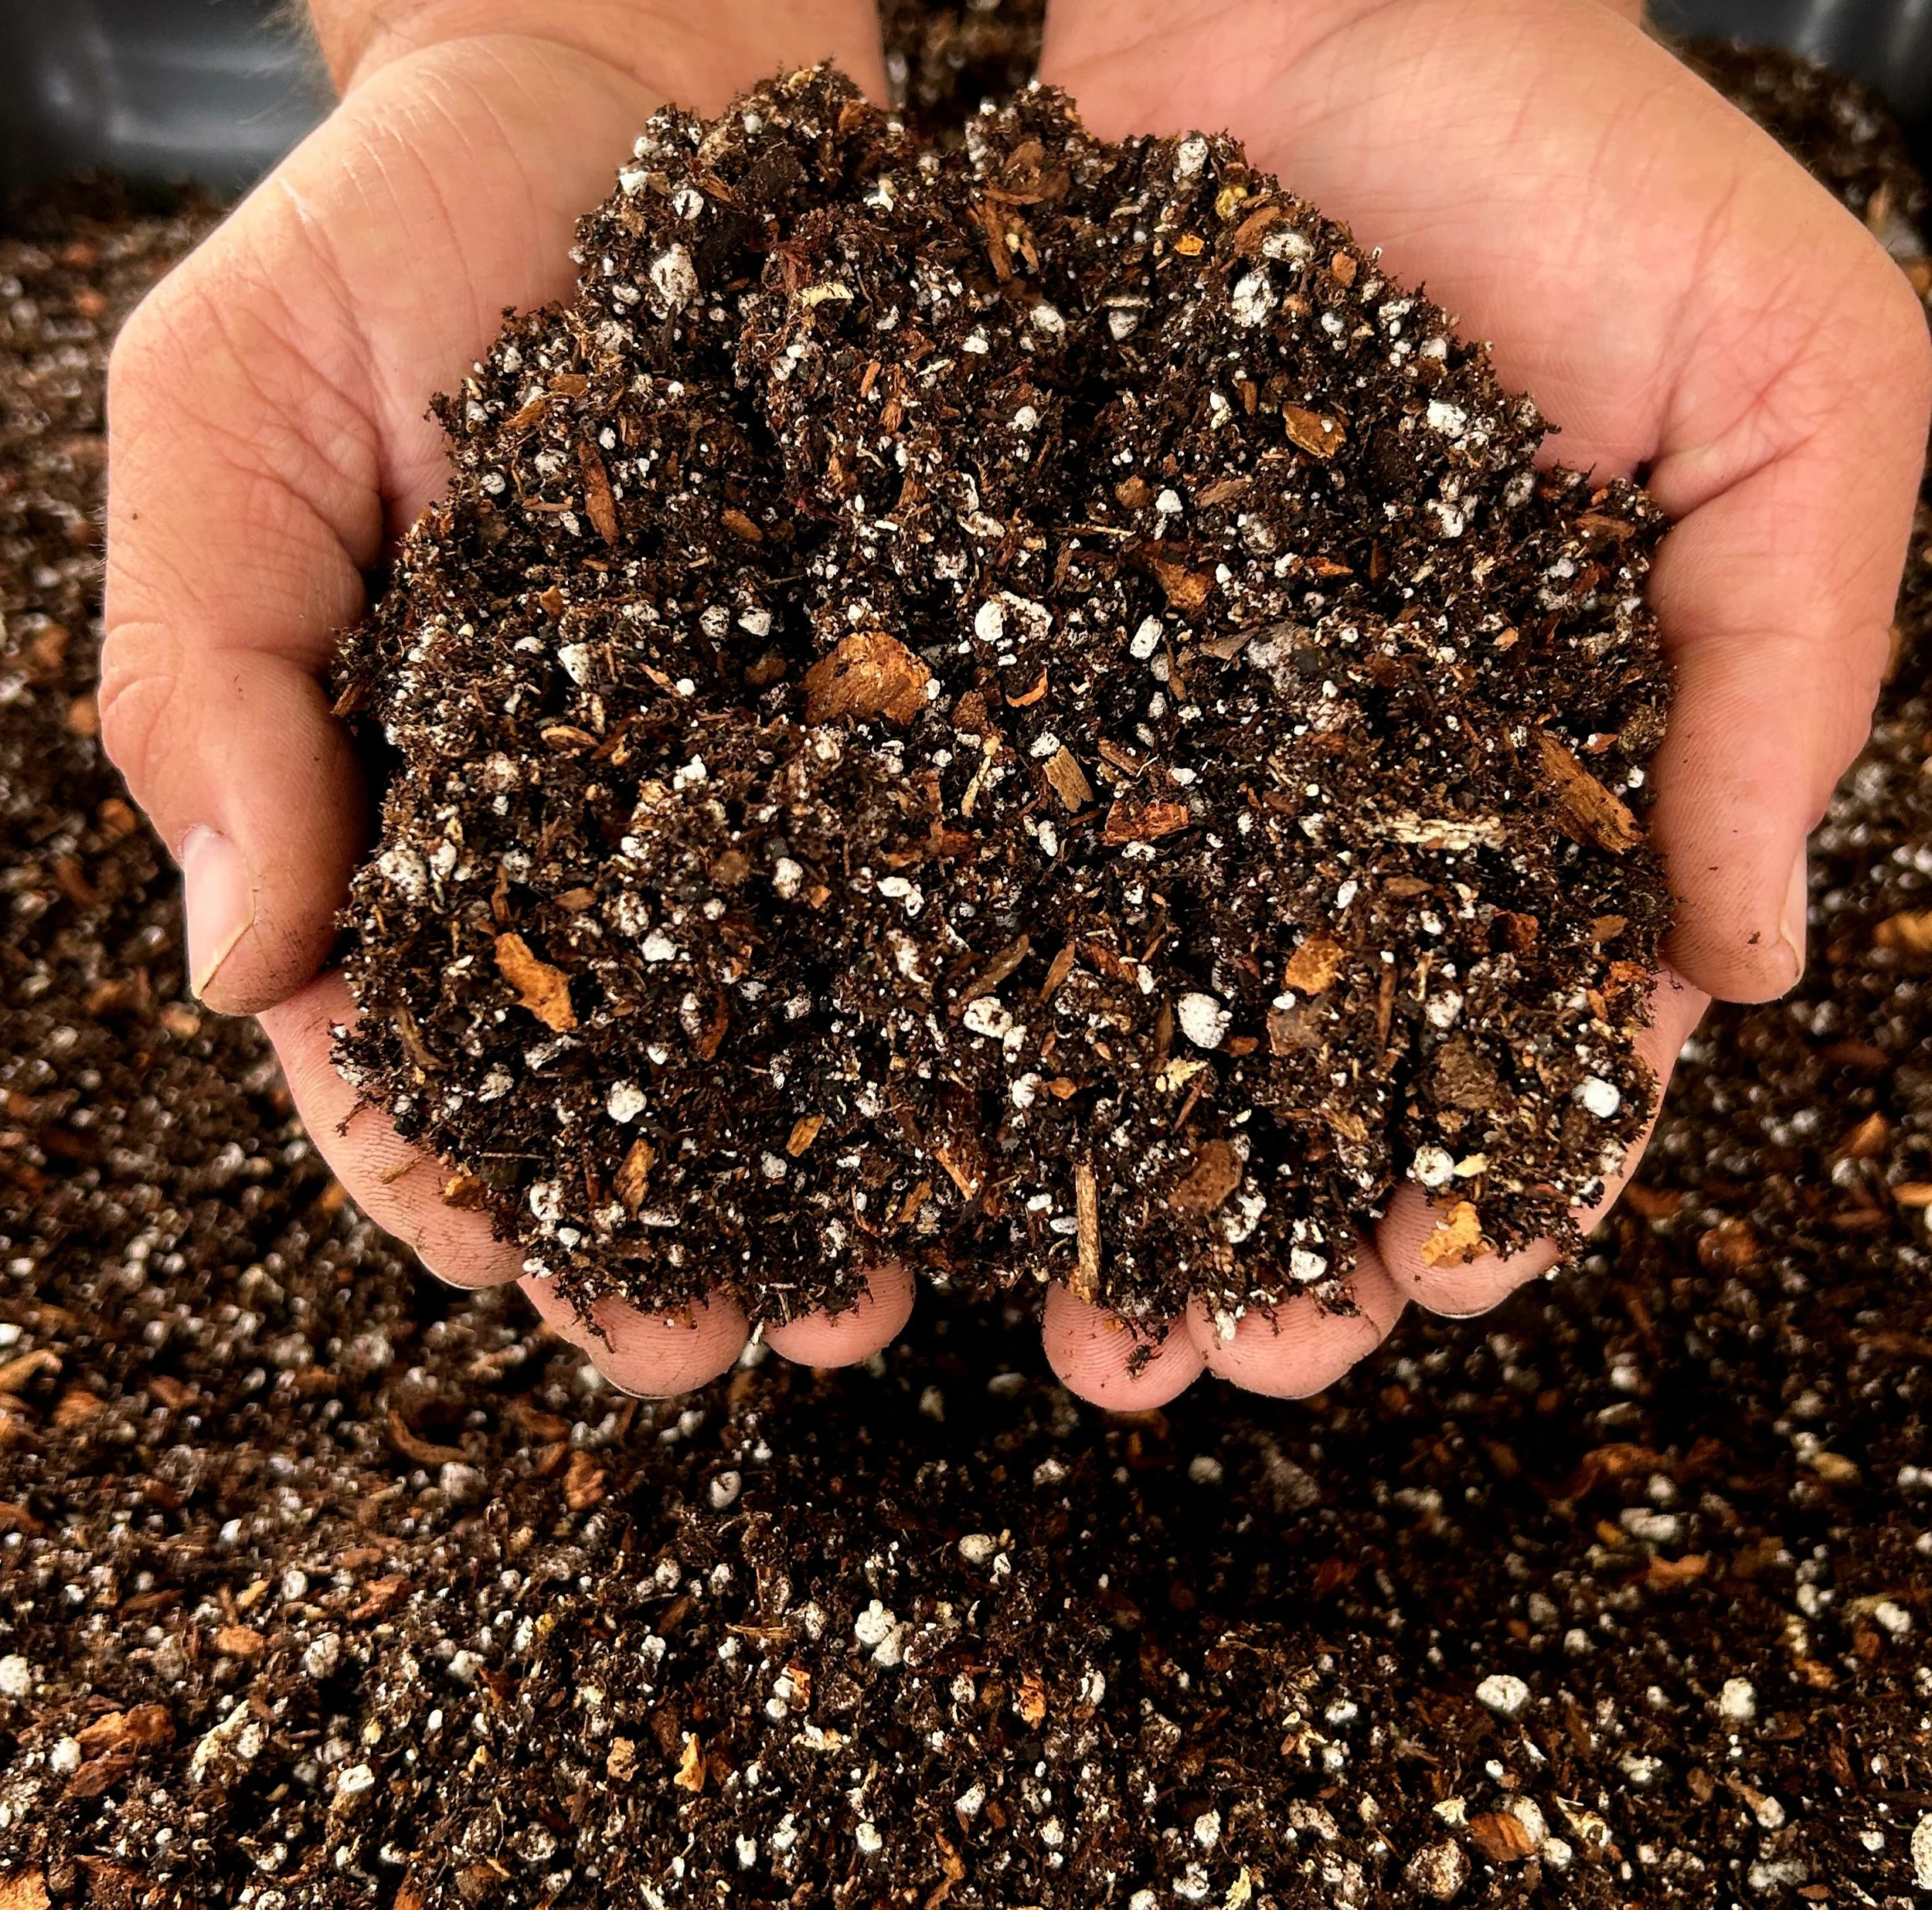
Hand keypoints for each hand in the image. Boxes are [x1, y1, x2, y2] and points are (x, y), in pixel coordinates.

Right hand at [103, 1, 912, 1395]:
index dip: (460, 1186)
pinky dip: (978, 976)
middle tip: (747, 1349)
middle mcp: (610, 825)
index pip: (412, 1047)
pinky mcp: (916, 685)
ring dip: (846, 1169)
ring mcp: (773, 767)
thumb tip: (235, 965)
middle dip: (681, 1230)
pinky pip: (948, 851)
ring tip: (899, 1294)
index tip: (530, 1289)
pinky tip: (1030, 1085)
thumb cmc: (396, 234)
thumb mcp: (227, 424)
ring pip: (808, 1015)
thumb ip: (207, 678)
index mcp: (416, 802)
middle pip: (638, 1082)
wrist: (630, 66)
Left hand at [1029, 0, 1930, 1404]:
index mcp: (1528, 761)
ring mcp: (1154, 739)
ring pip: (1128, 1020)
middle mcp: (1327, 788)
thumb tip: (1756, 968)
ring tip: (1088, 1351)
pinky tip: (936, 1172)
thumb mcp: (1795, 390)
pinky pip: (976, 870)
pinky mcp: (1004, 665)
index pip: (1530, 1019)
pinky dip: (962, 1021)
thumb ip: (1783, 675)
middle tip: (1236, 1372)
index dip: (1499, 1170)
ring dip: (1115, 1200)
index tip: (1446, 1289)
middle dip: (1282, 1239)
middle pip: (1306, 1068)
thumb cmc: (1563, 163)